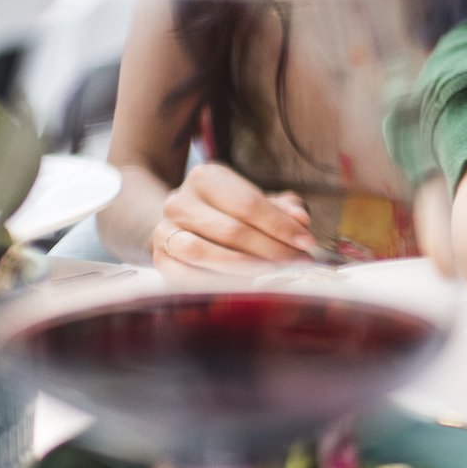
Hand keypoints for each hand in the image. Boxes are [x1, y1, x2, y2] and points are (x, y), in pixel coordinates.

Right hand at [149, 162, 316, 275]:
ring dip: (244, 270)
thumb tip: (301, 220)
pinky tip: (242, 289)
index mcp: (205, 178)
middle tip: (298, 264)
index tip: (307, 242)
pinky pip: (185, 277)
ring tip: (274, 277)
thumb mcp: (252, 200)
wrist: (178, 223)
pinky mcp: (159, 259)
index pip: (248, 203)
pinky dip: (215, 285)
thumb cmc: (227, 212)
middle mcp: (179, 201)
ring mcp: (164, 231)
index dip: (280, 225)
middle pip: (230, 230)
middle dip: (270, 251)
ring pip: (204, 253)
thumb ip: (279, 208)